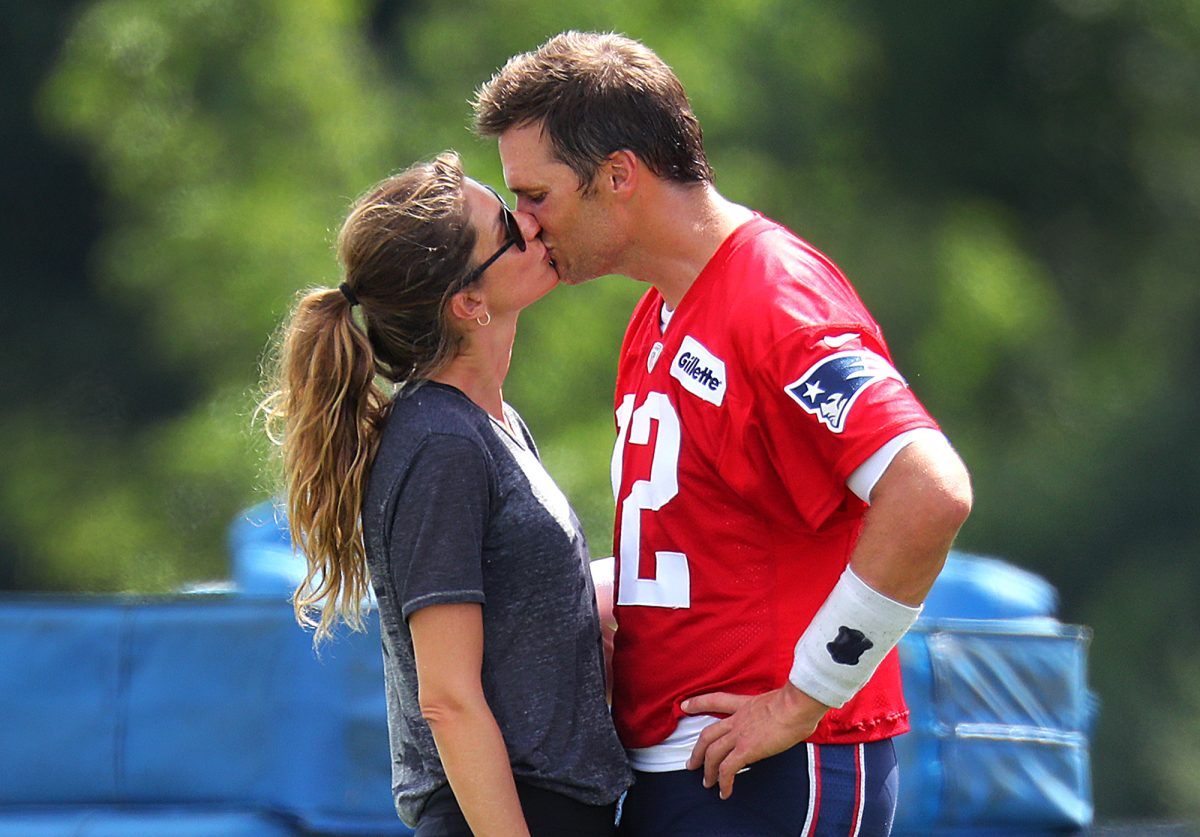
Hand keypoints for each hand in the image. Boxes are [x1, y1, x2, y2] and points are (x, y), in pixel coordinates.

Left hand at [682, 683, 828, 798]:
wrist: (797, 705)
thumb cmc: (797, 701)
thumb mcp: (778, 700)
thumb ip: (773, 709)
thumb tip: (784, 716)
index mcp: (744, 705)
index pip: (715, 701)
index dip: (697, 703)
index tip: (684, 706)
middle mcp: (737, 720)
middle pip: (708, 735)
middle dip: (697, 751)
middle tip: (691, 763)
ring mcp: (739, 735)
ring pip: (713, 754)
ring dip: (708, 771)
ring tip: (707, 783)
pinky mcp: (746, 749)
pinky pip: (728, 769)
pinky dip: (724, 783)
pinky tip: (724, 792)